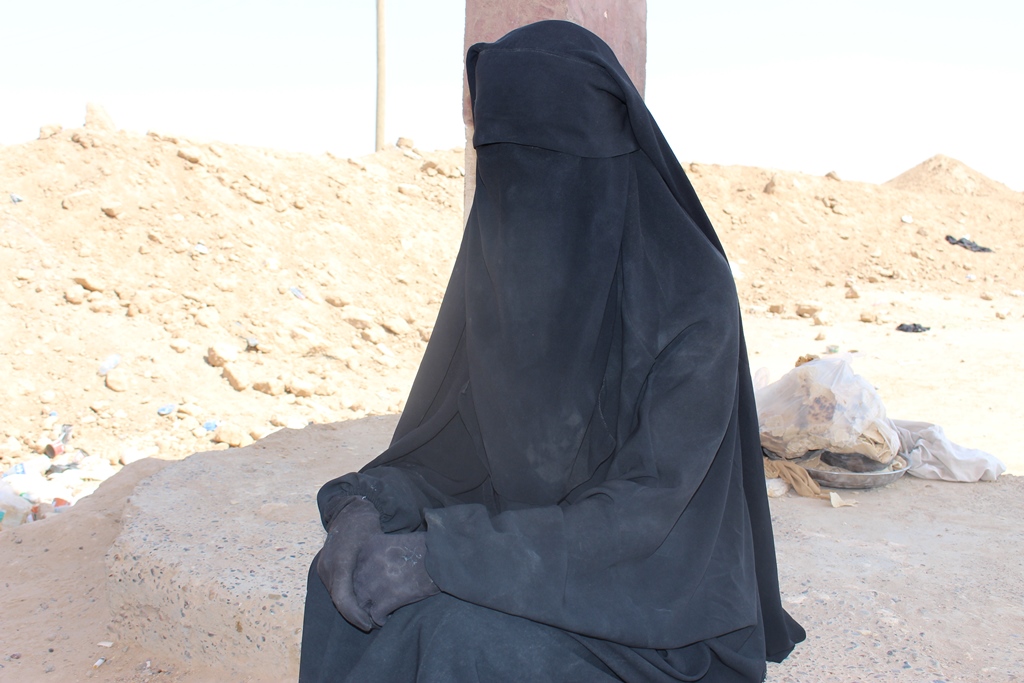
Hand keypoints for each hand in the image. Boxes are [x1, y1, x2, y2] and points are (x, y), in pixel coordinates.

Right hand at [316, 496, 381, 630]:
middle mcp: (327, 567)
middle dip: (354, 614)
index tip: (370, 624)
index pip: (342, 598)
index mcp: (339, 562)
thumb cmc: (365, 524)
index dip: (355, 615)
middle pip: (338, 599)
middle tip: (372, 624)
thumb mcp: (375, 541)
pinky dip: (347, 596)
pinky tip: (361, 602)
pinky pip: (335, 587)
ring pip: (336, 594)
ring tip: (369, 616)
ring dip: (350, 606)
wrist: (349, 510)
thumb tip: (394, 587)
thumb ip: (380, 564)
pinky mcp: (326, 567)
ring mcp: (324, 567)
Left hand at [353, 531, 439, 626]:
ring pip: (362, 604)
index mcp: (367, 548)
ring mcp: (372, 584)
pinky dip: (382, 620)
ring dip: (371, 609)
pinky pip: (375, 617)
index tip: (375, 583)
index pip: (356, 569)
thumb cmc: (425, 548)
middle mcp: (364, 566)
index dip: (365, 578)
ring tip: (382, 611)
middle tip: (377, 599)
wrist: (440, 559)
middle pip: (356, 587)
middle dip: (366, 594)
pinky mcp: (384, 601)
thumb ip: (378, 554)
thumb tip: (373, 571)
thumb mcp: (395, 541)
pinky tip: (390, 617)